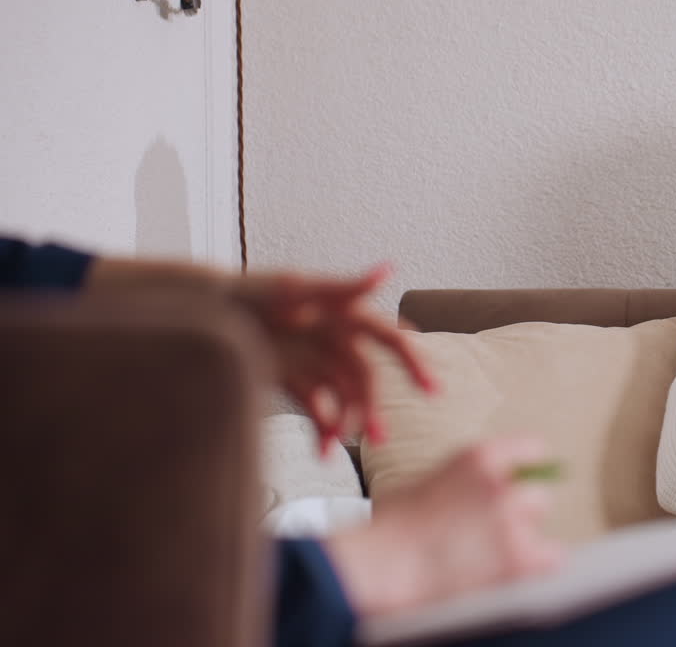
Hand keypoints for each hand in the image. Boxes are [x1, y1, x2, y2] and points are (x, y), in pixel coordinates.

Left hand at [227, 263, 433, 450]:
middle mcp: (333, 338)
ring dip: (348, 423)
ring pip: (343, 398)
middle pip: (366, 377)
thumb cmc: (246, 293)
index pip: (389, 339)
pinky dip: (321, 430)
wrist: (198, 312)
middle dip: (374, 408)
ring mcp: (313, 360)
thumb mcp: (293, 288)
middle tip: (380, 438)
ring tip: (341, 447)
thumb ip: (340, 287)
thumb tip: (387, 270)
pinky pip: (317, 409)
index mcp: (343, 314)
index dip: (413, 362)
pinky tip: (322, 451)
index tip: (431, 390)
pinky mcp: (292, 379)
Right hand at [323, 436, 564, 616]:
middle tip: (492, 525)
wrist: (383, 563)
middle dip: (521, 507)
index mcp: (480, 457)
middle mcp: (502, 483)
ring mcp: (511, 519)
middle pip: (538, 490)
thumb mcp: (434, 479)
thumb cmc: (394, 526)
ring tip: (490, 549)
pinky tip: (514, 566)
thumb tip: (497, 486)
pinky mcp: (517, 556)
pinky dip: (538, 562)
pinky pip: (552, 556)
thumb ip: (471, 479)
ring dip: (524, 533)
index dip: (525, 469)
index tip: (523, 481)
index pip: (531, 450)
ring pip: (539, 520)